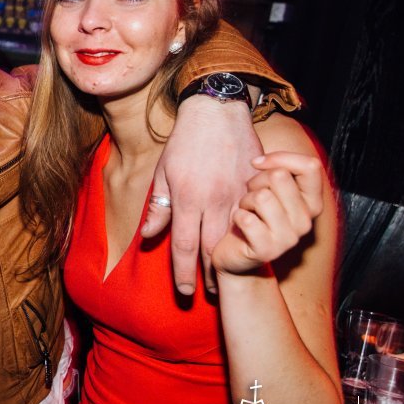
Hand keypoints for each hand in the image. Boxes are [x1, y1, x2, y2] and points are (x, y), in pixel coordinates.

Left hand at [142, 95, 260, 294]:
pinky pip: (256, 217)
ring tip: (227, 279)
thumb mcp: (163, 172)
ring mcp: (239, 193)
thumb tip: (147, 237)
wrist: (217, 111)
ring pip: (237, 237)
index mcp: (188, 197)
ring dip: (231, 261)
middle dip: (209, 275)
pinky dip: (252, 236)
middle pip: (212, 248)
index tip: (184, 291)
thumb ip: (158, 207)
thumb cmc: (185, 142)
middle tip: (206, 293)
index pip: (184, 245)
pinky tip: (250, 249)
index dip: (183, 272)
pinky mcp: (256, 185)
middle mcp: (214, 199)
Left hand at [211, 152, 324, 276]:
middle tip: (250, 198)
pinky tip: (240, 226)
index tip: (257, 163)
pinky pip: (246, 219)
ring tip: (246, 212)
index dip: (280, 158)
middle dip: (256, 181)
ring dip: (245, 201)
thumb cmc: (252, 214)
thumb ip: (276, 171)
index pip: (311, 166)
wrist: (236, 255)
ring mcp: (289, 238)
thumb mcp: (269, 189)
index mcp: (312, 203)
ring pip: (262, 196)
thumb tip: (259, 160)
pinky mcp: (268, 251)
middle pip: (280, 176)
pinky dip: (237, 217)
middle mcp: (306, 221)